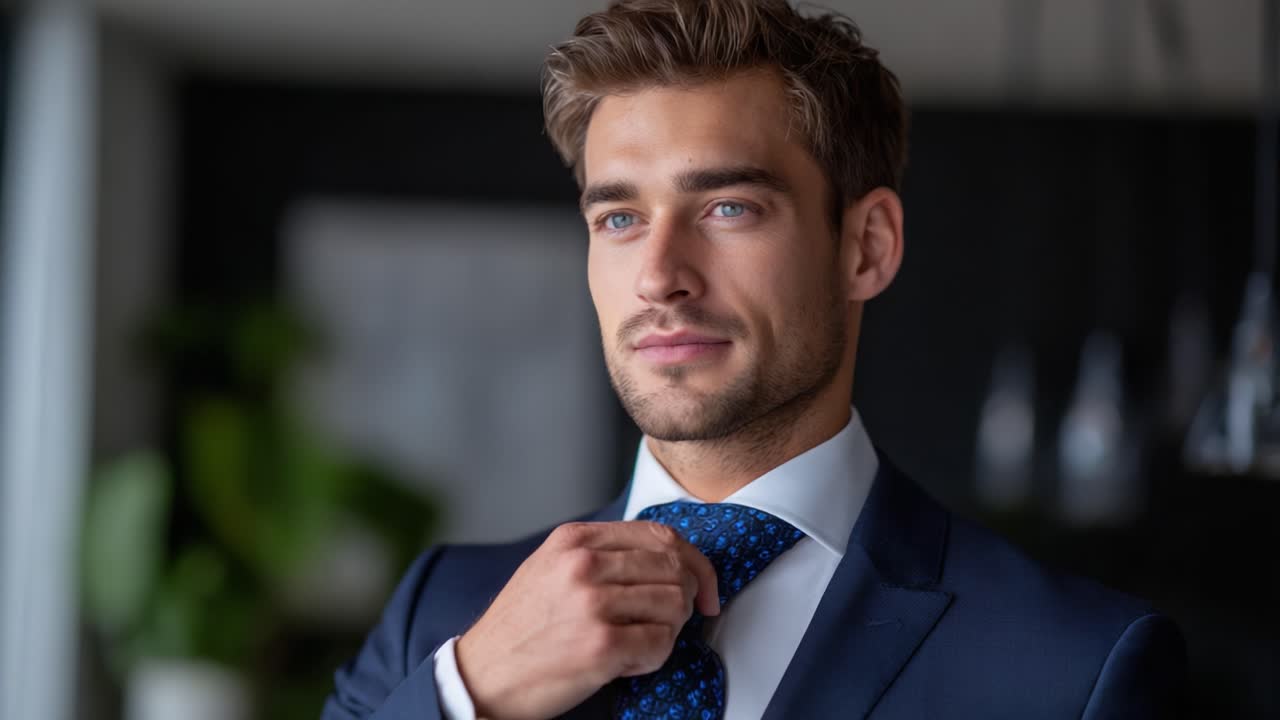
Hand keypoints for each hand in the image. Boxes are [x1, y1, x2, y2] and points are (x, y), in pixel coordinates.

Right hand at [454, 520, 719, 719]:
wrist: (483, 677)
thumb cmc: (520, 629)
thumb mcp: (551, 569)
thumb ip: (602, 554)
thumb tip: (666, 558)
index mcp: (575, 540)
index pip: (660, 535)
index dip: (694, 562)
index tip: (702, 587)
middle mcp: (583, 564)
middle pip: (674, 567)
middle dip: (687, 598)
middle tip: (672, 620)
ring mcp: (592, 603)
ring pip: (675, 604)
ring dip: (668, 630)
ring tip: (638, 643)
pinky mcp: (600, 644)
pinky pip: (661, 643)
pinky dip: (655, 657)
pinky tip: (629, 662)